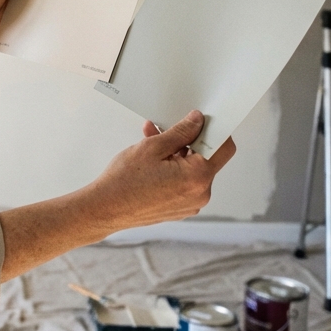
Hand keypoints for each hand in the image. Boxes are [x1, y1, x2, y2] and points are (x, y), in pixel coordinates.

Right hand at [80, 111, 236, 232]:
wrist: (106, 209)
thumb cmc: (124, 182)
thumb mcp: (153, 147)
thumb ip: (181, 132)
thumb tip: (197, 121)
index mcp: (198, 177)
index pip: (224, 147)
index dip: (214, 130)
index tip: (201, 120)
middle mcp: (200, 194)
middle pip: (208, 158)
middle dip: (190, 140)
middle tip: (168, 129)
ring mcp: (191, 204)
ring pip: (194, 170)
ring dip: (178, 153)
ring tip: (153, 141)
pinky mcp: (181, 208)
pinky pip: (185, 182)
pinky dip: (174, 169)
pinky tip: (154, 160)